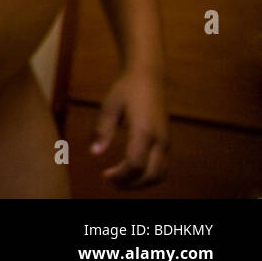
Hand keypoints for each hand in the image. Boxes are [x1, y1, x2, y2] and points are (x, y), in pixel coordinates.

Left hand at [91, 69, 168, 188]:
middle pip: (151, 175)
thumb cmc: (126, 89)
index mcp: (144, 131)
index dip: (121, 176)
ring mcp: (166, 141)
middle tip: (111, 183)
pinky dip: (148, 175)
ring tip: (121, 181)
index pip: (135, 164)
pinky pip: (162, 166)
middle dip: (131, 184)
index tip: (105, 175)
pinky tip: (131, 171)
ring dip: (141, 183)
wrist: (149, 76)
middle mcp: (159, 140)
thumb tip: (95, 152)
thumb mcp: (110, 106)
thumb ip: (102, 130)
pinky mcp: (166, 141)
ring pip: (160, 174)